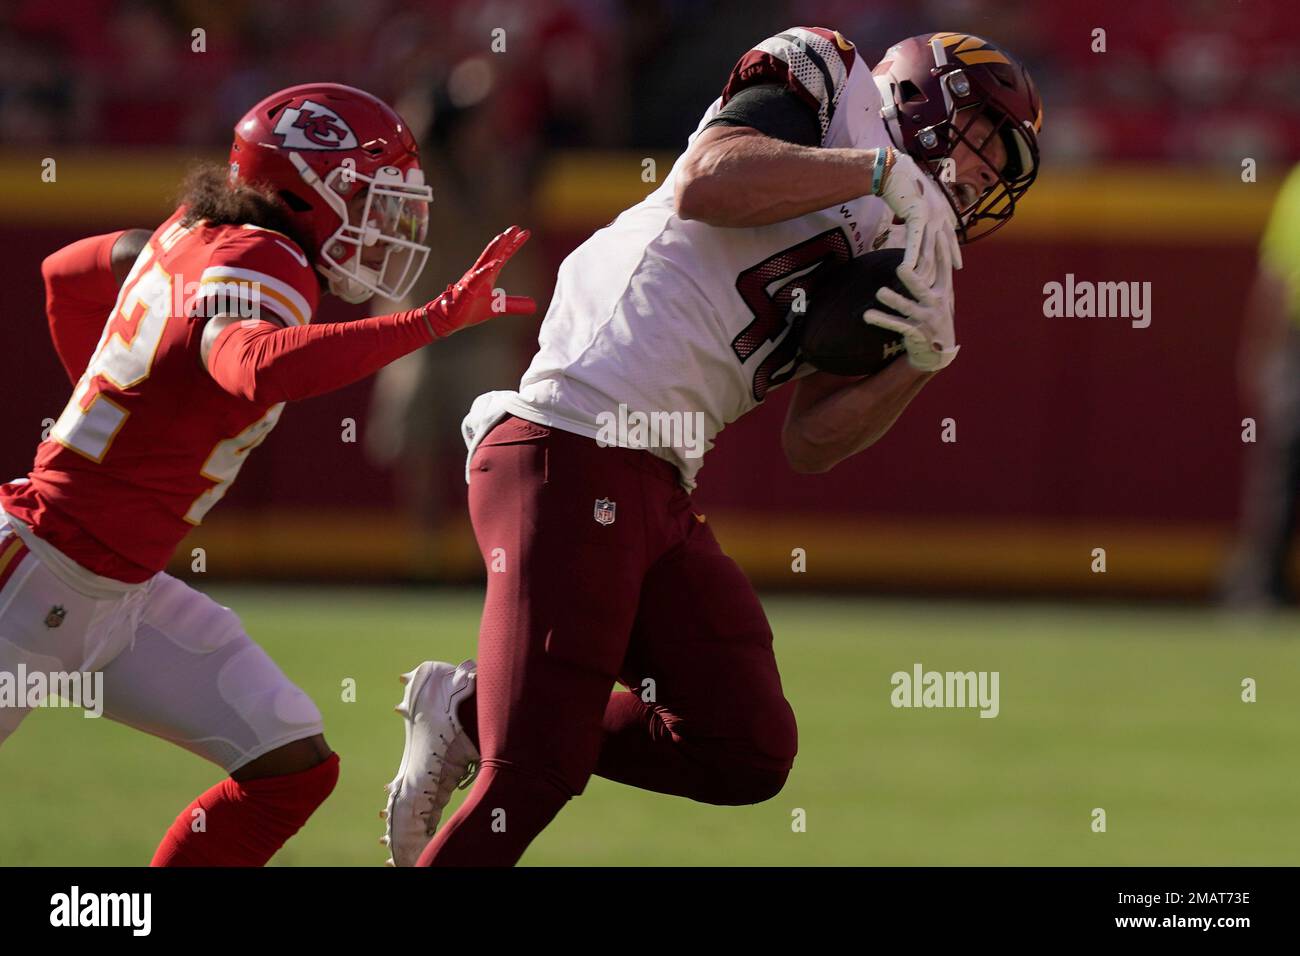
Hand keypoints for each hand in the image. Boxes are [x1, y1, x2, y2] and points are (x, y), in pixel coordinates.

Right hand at [424, 226, 535, 337]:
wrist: (448, 319)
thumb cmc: (470, 309)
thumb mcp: (498, 308)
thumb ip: (515, 305)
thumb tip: (534, 306)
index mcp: (488, 274)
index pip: (503, 255)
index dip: (514, 244)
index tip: (525, 232)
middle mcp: (480, 273)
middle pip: (494, 252)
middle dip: (505, 239)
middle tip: (516, 227)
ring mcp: (472, 280)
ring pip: (484, 260)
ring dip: (494, 248)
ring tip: (503, 237)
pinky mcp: (465, 292)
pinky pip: (476, 279)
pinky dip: (485, 272)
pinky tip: (495, 265)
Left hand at [863, 236, 958, 371]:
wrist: (938, 353)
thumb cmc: (936, 317)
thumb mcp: (942, 297)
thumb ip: (936, 277)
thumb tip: (932, 249)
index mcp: (945, 292)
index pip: (943, 269)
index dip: (942, 252)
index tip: (938, 234)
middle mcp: (938, 304)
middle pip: (924, 288)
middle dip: (913, 279)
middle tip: (901, 267)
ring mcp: (926, 319)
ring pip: (907, 307)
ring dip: (894, 300)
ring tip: (880, 292)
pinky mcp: (915, 332)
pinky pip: (896, 324)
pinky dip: (881, 320)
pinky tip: (867, 315)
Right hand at [877, 151, 962, 287]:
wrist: (894, 170)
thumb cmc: (903, 184)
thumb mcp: (918, 202)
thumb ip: (921, 215)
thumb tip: (917, 223)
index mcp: (943, 212)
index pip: (951, 238)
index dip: (954, 254)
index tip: (958, 268)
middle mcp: (941, 216)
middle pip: (941, 251)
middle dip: (940, 272)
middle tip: (938, 287)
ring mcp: (930, 217)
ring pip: (929, 251)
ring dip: (923, 272)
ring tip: (919, 287)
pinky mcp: (917, 217)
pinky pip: (914, 243)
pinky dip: (910, 258)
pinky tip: (906, 271)